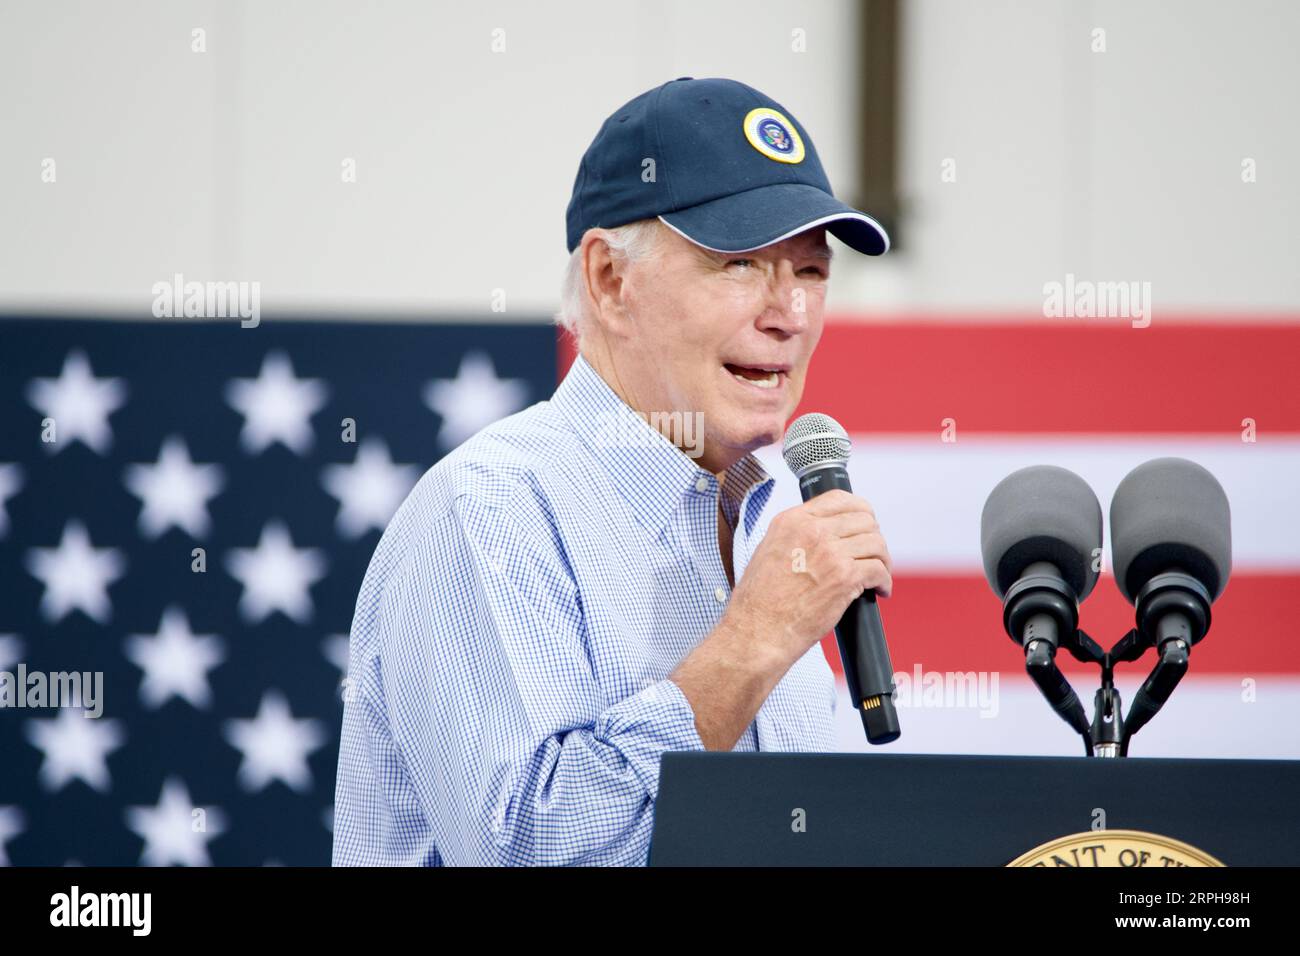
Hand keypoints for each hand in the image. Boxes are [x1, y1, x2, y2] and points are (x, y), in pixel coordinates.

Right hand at [726, 489, 891, 668]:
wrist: (757, 631)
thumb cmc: (759, 602)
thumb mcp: (768, 551)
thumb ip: (795, 535)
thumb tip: (822, 535)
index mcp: (792, 521)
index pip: (838, 498)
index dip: (859, 510)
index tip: (864, 524)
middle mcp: (812, 531)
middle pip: (863, 519)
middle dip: (873, 536)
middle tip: (873, 553)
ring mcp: (830, 553)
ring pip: (876, 543)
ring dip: (882, 560)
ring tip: (879, 574)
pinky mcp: (845, 578)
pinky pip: (879, 569)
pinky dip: (885, 581)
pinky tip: (880, 590)